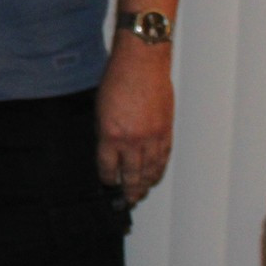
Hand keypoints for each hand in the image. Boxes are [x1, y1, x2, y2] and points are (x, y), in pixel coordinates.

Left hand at [96, 40, 174, 203]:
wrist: (141, 64)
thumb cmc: (117, 80)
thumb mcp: (100, 109)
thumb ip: (104, 132)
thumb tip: (108, 150)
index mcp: (110, 135)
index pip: (108, 167)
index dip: (107, 178)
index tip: (107, 183)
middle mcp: (133, 141)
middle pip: (131, 174)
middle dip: (128, 189)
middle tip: (126, 200)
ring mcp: (152, 137)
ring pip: (150, 170)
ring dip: (145, 184)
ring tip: (140, 194)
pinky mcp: (166, 131)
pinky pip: (163, 157)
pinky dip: (159, 169)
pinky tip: (155, 175)